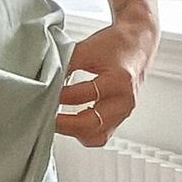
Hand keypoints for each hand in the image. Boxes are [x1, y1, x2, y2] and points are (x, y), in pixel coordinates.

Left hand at [55, 4, 159, 145]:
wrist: (137, 45)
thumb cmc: (115, 45)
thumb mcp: (88, 48)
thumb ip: (67, 62)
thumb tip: (44, 77)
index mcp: (119, 80)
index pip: (88, 93)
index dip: (63, 95)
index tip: (46, 93)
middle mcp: (125, 101)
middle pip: (94, 124)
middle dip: (66, 124)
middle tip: (46, 117)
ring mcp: (124, 113)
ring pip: (98, 136)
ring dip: (74, 132)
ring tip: (54, 121)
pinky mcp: (119, 118)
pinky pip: (101, 134)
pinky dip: (83, 132)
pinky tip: (68, 122)